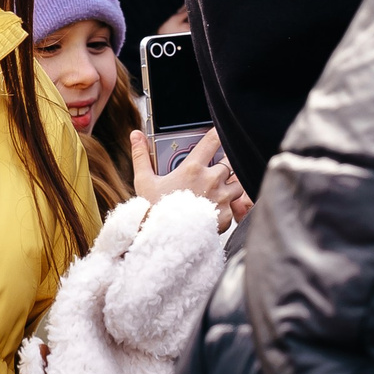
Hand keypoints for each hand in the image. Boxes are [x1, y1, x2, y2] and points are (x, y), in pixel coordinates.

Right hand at [129, 127, 246, 231]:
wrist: (163, 242)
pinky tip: (216, 208)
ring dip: (230, 184)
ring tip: (218, 189)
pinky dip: (228, 206)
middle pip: (230, 161)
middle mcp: (211, 181)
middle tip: (216, 167)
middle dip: (225, 162)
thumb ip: (141, 155)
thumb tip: (136, 135)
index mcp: (193, 169)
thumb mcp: (144, 181)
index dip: (219, 133)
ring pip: (237, 183)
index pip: (213, 140)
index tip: (220, 132)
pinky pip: (234, 206)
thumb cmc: (154, 212)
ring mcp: (221, 199)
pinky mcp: (226, 216)